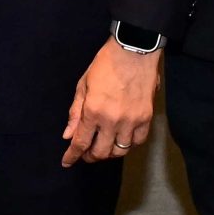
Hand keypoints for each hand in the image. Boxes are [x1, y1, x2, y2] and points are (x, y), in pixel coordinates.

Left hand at [64, 39, 159, 165]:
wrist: (133, 52)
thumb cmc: (105, 65)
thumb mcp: (83, 85)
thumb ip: (75, 112)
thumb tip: (68, 135)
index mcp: (93, 111)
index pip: (80, 142)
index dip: (72, 156)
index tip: (67, 162)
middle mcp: (112, 120)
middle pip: (100, 152)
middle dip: (90, 156)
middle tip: (86, 153)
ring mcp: (131, 121)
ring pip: (120, 151)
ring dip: (108, 152)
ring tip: (103, 146)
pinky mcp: (146, 118)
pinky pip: (137, 142)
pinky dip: (128, 144)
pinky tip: (121, 139)